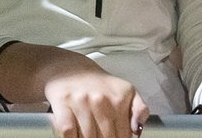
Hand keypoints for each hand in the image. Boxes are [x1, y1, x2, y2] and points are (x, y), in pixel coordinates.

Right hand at [0, 42, 147, 137]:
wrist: (70, 69)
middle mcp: (101, 100)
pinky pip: (68, 132)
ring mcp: (81, 103)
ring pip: (88, 137)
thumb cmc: (100, 85)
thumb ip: (139, 109)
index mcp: (120, 98)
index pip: (124, 133)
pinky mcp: (63, 105)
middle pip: (106, 137)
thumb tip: (138, 130)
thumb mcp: (126, 91)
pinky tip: (76, 136)